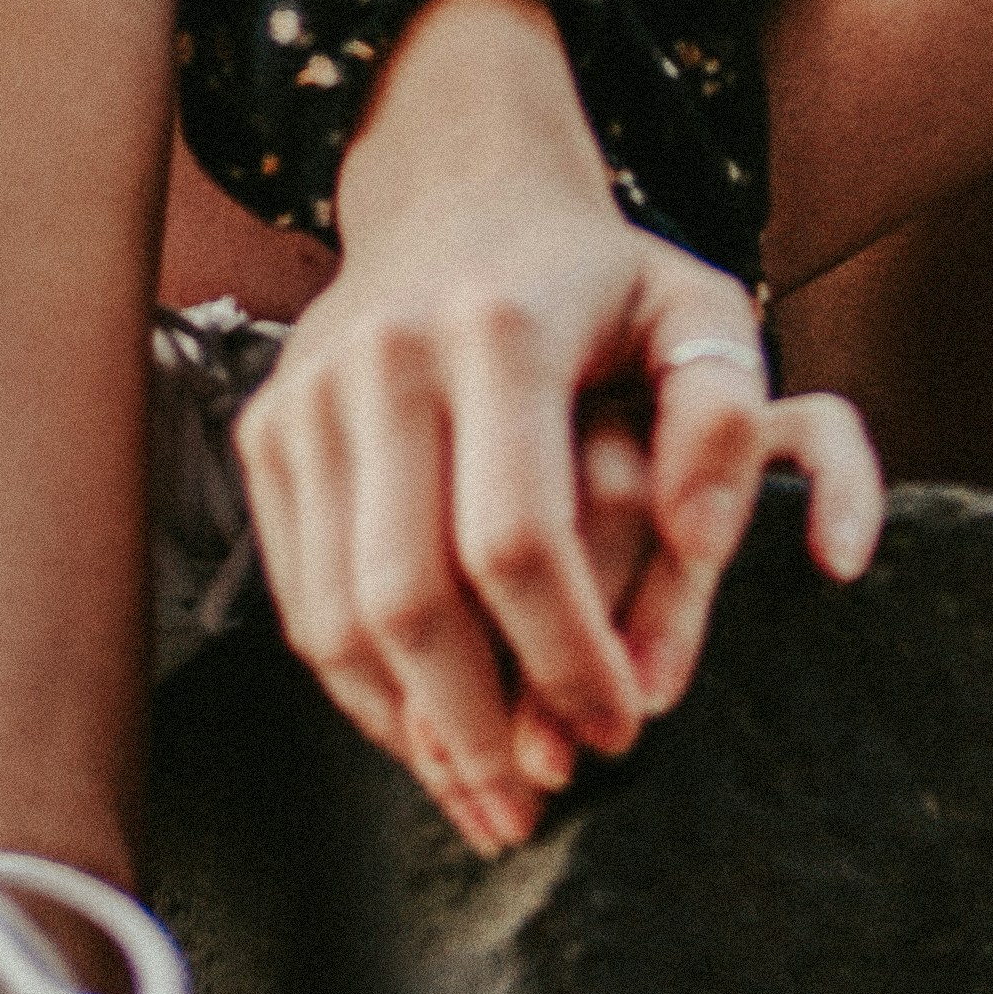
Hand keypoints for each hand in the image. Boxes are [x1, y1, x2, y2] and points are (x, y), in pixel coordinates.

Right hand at [231, 0, 883, 855]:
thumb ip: (724, 419)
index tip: (623, 728)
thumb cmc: (600, 282)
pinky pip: (300, 599)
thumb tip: (705, 546)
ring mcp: (309, 398)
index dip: (569, 656)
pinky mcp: (268, 434)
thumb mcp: (698, 312)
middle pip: (409, 595)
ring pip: (338, 616)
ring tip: (490, 795)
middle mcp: (384, 358)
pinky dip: (361, 690)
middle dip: (478, 724)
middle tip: (544, 800)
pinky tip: (430, 732)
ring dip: (414, 732)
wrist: (457, 193)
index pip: (517, 539)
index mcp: (498, 329)